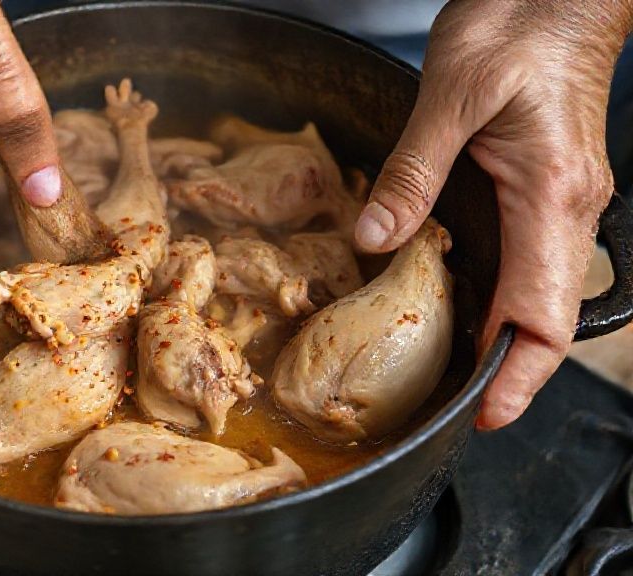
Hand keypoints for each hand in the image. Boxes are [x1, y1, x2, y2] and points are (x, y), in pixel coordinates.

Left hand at [353, 0, 632, 428]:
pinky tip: (457, 298)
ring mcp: (560, 199)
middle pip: (546, 315)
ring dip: (499, 334)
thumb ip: (413, 173)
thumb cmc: (520, 24)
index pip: (545, 313)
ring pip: (539, 290)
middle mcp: (566, 207)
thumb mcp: (452, 94)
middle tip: (454, 405)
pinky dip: (498, 292)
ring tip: (448, 369)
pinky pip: (528, 257)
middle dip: (505, 368)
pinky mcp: (544, 185)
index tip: (485, 414)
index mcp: (551, 195)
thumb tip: (375, 239)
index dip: (519, 375)